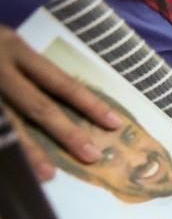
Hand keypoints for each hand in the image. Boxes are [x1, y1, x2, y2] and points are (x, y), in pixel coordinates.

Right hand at [0, 25, 122, 180]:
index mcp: (15, 49)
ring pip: (6, 124)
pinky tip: (11, 170)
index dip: (88, 103)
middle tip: (92, 156)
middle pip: (36, 105)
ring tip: (47, 175)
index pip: (60, 81)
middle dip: (66, 133)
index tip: (114, 124)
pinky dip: (2, 150)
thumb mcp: (4, 43)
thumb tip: (71, 101)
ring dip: (27, 151)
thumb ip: (29, 69)